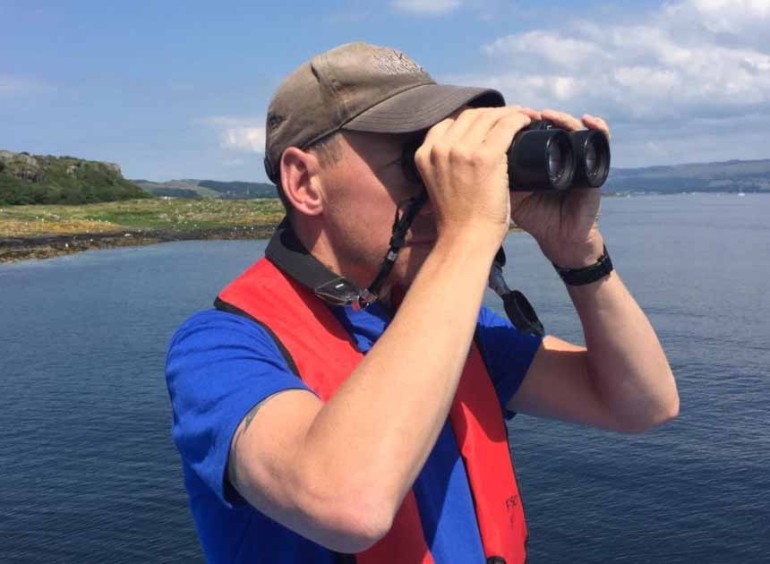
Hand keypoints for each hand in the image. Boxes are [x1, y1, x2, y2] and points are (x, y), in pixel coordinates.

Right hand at [415, 105, 539, 249]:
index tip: (489, 123)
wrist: (464, 240)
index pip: (450, 122)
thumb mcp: (439, 186)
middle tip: (511, 117)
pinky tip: (528, 120)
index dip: (473, 119)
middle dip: (493, 113)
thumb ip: (444, 167)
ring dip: (510, 112)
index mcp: (424, 154)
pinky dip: (520, 119)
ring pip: (489, 117)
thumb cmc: (458, 220)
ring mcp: (461, 151)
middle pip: (470, 115)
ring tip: (524, 116)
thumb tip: (462, 155)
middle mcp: (440, 148)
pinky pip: (507, 126)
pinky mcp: (485, 157)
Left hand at [509, 110, 610, 267]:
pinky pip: (601, 143)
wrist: (560, 240)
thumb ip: (495, 179)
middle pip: (553, 125)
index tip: (506, 116)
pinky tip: (589, 121)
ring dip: (562, 118)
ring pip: (574, 129)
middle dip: (538, 116)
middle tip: (524, 113)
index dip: (522, 120)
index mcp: (542, 158)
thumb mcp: (510, 196)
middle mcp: (562, 155)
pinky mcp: (596, 169)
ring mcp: (580, 160)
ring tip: (547, 115)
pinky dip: (598, 129)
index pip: (534, 130)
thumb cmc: (536, 218)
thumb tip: (474, 159)